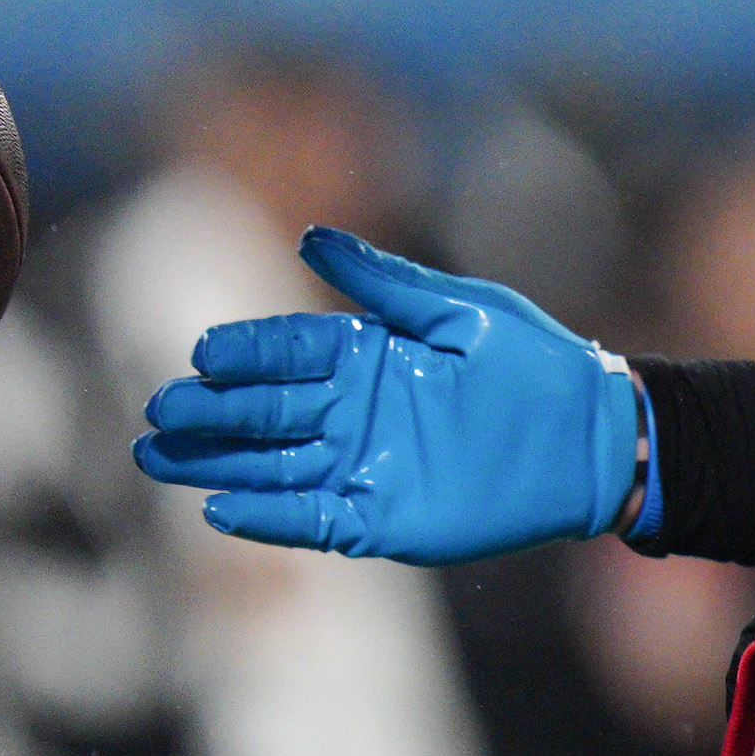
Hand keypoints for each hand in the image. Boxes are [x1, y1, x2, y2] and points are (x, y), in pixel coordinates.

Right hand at [131, 227, 648, 562]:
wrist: (596, 440)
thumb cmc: (539, 367)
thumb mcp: (464, 312)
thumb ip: (385, 284)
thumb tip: (308, 235)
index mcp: (371, 355)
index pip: (289, 350)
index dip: (246, 352)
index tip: (201, 351)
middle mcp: (356, 412)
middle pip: (266, 410)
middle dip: (212, 410)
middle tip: (160, 410)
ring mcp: (365, 467)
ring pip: (272, 465)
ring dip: (217, 462)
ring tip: (158, 455)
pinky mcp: (382, 520)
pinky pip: (312, 520)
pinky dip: (268, 516)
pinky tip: (221, 508)